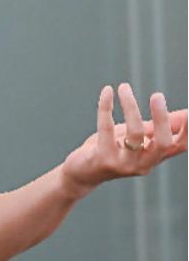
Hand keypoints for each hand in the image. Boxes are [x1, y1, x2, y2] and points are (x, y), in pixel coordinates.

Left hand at [61, 83, 186, 198]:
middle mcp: (143, 163)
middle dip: (162, 118)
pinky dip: (106, 108)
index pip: (179, 146)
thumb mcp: (137, 138)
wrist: (81, 173)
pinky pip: (106, 129)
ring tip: (124, 87)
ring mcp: (124, 163)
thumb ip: (157, 127)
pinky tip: (107, 91)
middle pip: (162, 143)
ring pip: (135, 134)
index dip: (187, 130)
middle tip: (157, 95)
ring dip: (130, 106)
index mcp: (153, 157)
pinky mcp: (103, 159)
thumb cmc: (112, 150)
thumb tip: (187, 114)